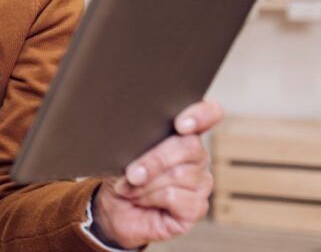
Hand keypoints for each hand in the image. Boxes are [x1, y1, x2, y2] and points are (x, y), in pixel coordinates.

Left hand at [91, 100, 223, 248]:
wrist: (110, 208)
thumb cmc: (120, 174)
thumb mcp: (122, 150)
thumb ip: (137, 137)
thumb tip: (138, 136)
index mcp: (183, 133)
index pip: (209, 113)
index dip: (202, 115)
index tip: (180, 125)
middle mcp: (197, 156)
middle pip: (189, 147)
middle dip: (154, 160)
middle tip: (131, 172)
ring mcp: (200, 183)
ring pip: (180, 174)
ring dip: (146, 183)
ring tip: (129, 188)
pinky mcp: (197, 208)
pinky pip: (177, 197)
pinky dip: (151, 198)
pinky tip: (140, 200)